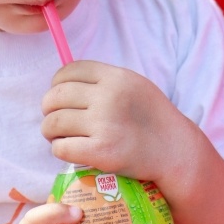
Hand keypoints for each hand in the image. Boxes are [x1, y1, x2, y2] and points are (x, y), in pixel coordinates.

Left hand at [41, 60, 185, 180]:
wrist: (174, 150)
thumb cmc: (152, 118)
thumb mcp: (134, 85)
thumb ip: (105, 81)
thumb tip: (64, 84)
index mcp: (116, 77)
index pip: (68, 71)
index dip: (56, 84)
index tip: (60, 97)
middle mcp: (108, 97)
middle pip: (55, 96)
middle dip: (48, 109)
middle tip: (55, 120)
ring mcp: (104, 125)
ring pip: (53, 123)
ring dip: (50, 131)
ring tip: (59, 136)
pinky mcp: (101, 152)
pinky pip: (61, 148)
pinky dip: (59, 150)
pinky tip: (69, 150)